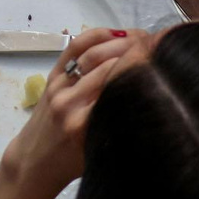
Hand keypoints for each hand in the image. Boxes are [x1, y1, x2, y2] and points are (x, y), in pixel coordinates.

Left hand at [0, 27, 153, 197]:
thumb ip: (123, 127)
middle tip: (160, 47)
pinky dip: (95, 36)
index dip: (143, 69)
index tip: (165, 61)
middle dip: (136, 51)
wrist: (33, 163)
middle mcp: (71, 102)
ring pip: (93, 54)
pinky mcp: (51, 76)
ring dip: (120, 41)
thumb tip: (157, 100)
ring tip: (143, 39)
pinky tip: (115, 33)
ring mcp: (59, 87)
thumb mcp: (103, 152)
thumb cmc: (74, 165)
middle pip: (108, 65)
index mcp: (86, 126)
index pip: (119, 87)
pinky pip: (74, 48)